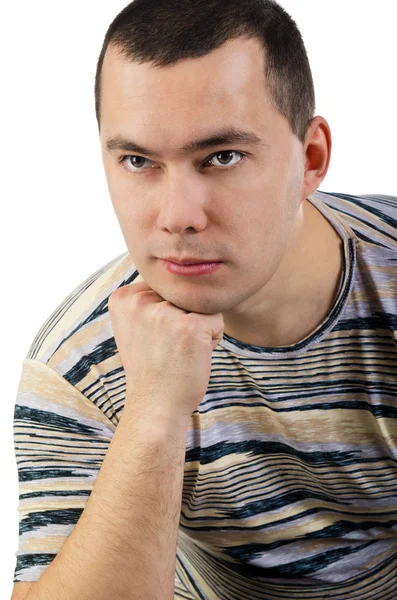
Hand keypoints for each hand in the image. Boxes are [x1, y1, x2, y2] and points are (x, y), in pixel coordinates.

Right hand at [108, 281, 223, 424]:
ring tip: (181, 351)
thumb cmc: (152, 366)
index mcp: (123, 297)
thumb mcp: (135, 325)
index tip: (154, 338)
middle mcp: (140, 301)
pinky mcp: (190, 326)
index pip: (164, 287)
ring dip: (199, 328)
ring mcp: (164, 313)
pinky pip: (216, 320)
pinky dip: (212, 339)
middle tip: (168, 347)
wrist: (155, 405)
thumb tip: (174, 271)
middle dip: (184, 318)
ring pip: (200, 305)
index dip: (167, 312)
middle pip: (183, 293)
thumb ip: (146, 298)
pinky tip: (193, 356)